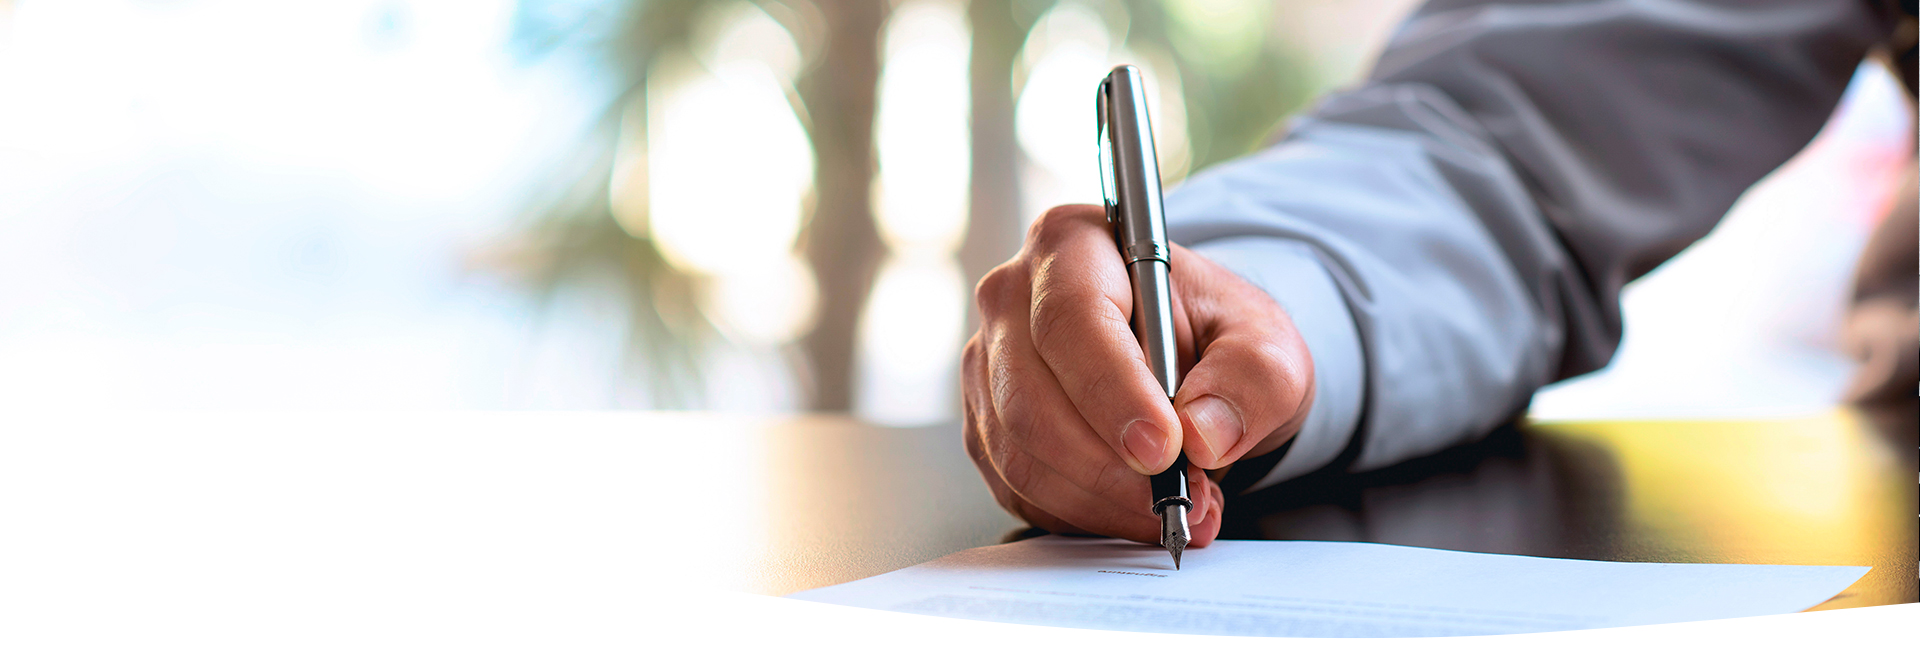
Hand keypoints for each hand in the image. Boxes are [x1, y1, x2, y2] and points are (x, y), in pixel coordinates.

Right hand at [962, 204, 1314, 545]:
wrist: (1192, 360)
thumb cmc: (1215, 335)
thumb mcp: (1266, 342)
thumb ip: (1253, 379)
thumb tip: (1204, 435)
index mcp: (1073, 245)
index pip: (1071, 318)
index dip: (1112, 391)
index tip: (1164, 448)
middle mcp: (1012, 299)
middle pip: (1030, 398)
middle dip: (1107, 466)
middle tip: (1178, 495)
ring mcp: (989, 366)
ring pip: (1019, 453)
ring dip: (1099, 499)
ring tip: (1173, 506)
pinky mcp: (986, 425)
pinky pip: (1017, 488)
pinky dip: (1081, 514)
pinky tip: (1132, 508)